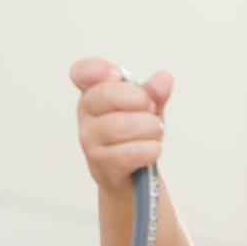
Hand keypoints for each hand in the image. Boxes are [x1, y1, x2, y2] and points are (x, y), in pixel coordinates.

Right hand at [71, 57, 172, 191]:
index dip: (97, 69)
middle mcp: (86, 115)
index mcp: (94, 93)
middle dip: (139, 100)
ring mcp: (90, 140)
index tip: (118, 74)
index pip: (82, 73)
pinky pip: (129, 152)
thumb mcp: (147, 110)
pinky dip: (149, 149)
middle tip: (152, 109)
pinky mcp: (101, 164)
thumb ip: (155, 93)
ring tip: (156, 132)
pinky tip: (153, 149)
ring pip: (121, 125)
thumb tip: (164, 79)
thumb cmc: (135, 136)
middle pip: (106, 95)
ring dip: (149, 128)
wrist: (132, 176)